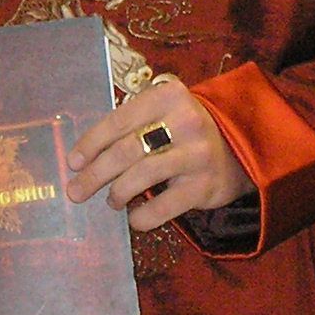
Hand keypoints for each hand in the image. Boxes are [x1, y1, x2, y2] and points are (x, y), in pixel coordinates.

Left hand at [65, 75, 251, 229]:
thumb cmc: (184, 129)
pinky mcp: (206, 186)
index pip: (118, 120)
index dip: (91, 143)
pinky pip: (164, 206)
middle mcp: (184, 122)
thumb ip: (130, 123)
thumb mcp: (163, 112)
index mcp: (167, 96)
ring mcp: (197, 154)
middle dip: (95, 174)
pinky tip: (133, 217)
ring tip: (111, 200)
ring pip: (141, 176)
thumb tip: (83, 157)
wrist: (241, 147)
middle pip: (126, 150)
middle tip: (76, 191)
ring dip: (117, 193)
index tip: (73, 163)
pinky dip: (142, 216)